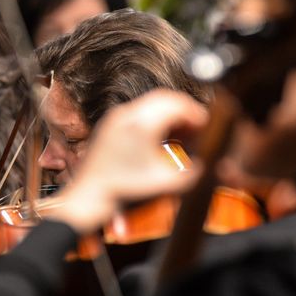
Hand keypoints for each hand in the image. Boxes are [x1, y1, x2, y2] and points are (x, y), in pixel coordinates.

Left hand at [47, 90, 207, 233]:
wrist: (88, 197)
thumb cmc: (122, 190)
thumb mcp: (164, 183)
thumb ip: (191, 174)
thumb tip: (205, 165)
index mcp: (141, 124)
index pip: (175, 103)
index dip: (195, 112)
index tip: (207, 124)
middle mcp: (126, 115)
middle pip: (163, 98)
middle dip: (184, 110)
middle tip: (198, 127)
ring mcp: (116, 119)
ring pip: (150, 104)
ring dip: (169, 114)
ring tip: (183, 134)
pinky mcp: (110, 126)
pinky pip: (138, 113)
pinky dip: (155, 120)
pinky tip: (162, 139)